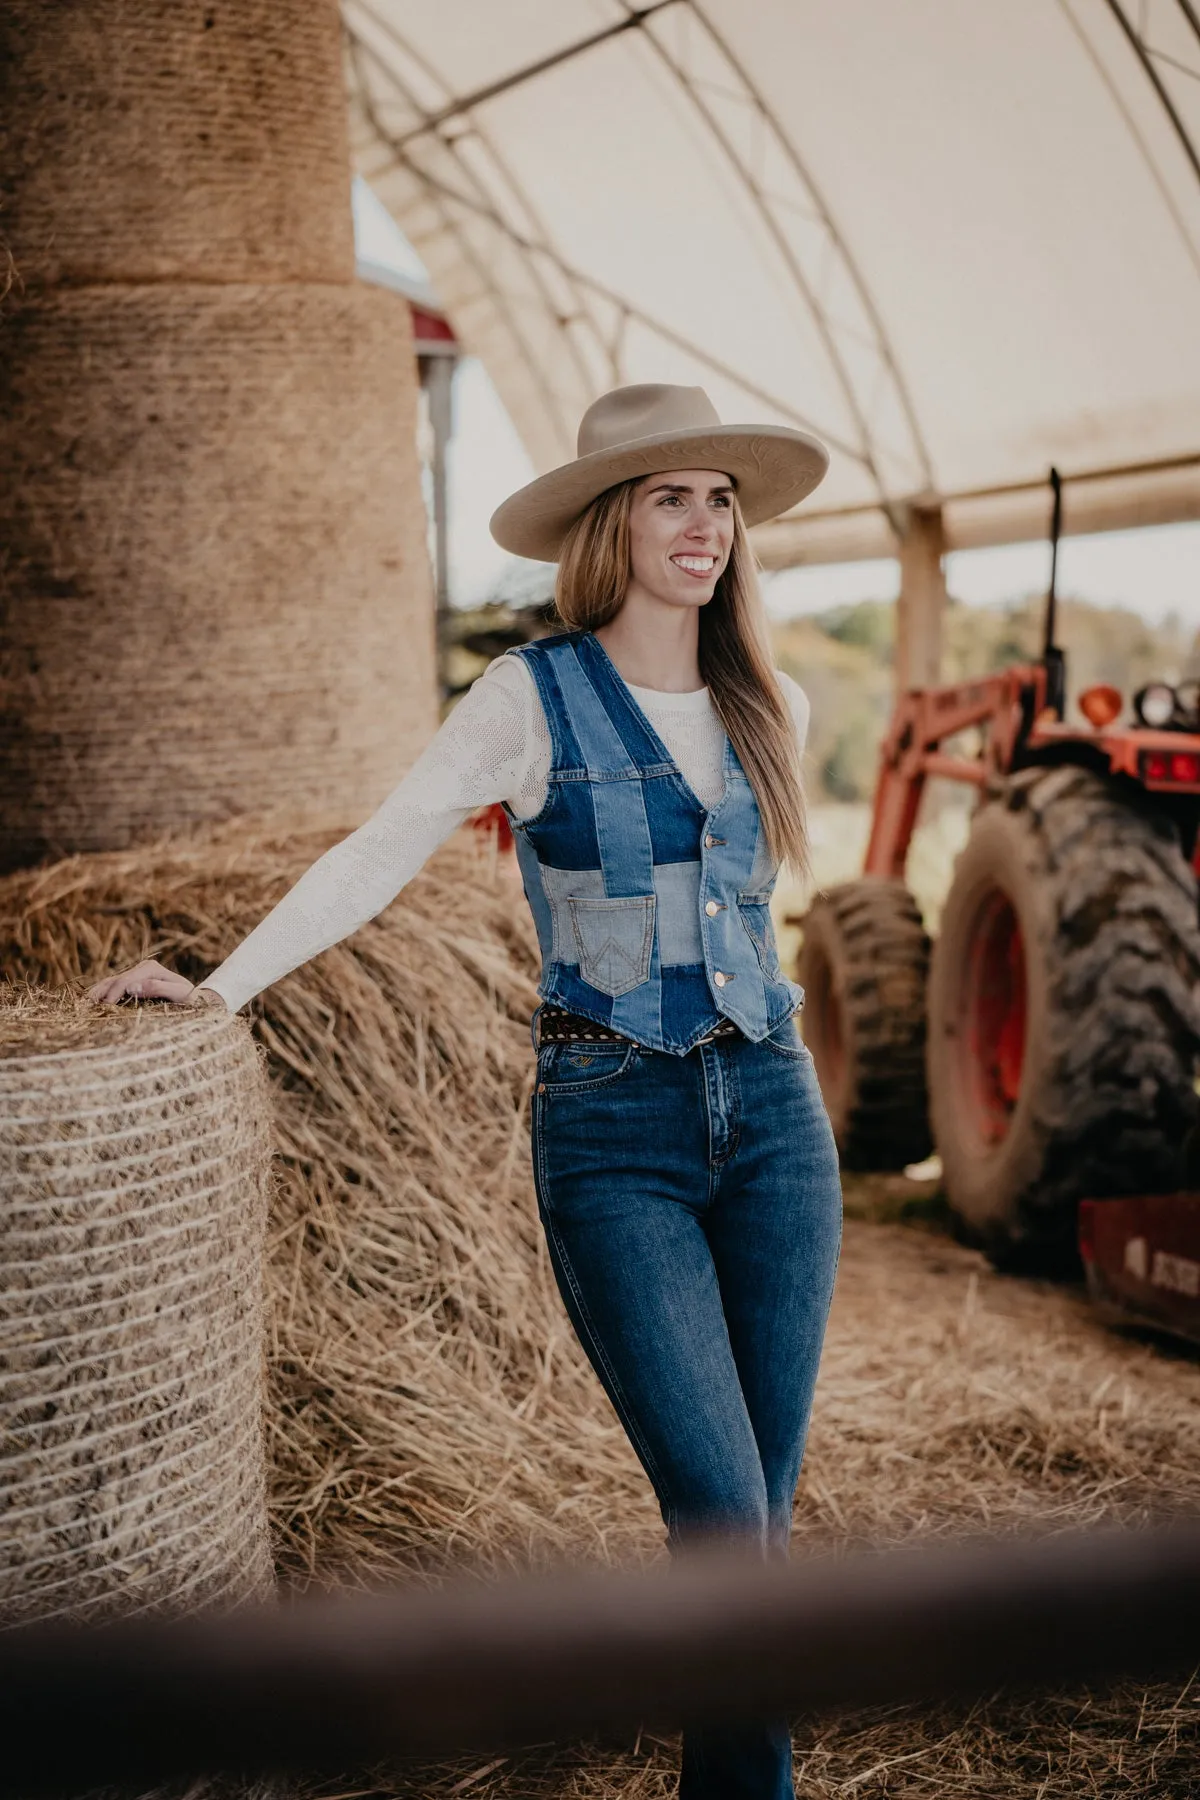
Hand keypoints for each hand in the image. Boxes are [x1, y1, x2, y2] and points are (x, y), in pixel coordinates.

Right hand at [86, 960, 222, 1007]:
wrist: (195, 1000)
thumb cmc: (190, 999)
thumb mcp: (179, 993)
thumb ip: (158, 988)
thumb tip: (132, 987)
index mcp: (150, 969)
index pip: (125, 980)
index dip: (113, 994)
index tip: (105, 1009)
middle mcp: (140, 969)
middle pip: (113, 981)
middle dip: (99, 994)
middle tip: (84, 1010)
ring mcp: (133, 976)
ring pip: (108, 983)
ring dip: (95, 994)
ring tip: (81, 1008)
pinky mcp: (130, 985)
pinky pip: (110, 989)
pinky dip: (99, 996)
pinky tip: (89, 1007)